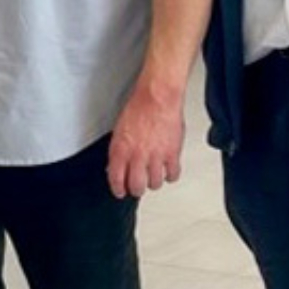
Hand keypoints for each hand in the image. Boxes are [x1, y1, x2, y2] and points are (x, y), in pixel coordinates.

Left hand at [106, 80, 184, 198]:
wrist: (157, 97)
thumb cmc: (139, 108)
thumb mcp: (119, 131)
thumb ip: (118, 151)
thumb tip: (116, 166)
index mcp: (121, 150)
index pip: (116, 180)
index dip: (119, 189)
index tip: (121, 192)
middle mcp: (137, 156)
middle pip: (137, 187)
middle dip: (136, 189)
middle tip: (138, 186)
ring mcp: (156, 156)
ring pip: (155, 184)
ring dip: (154, 182)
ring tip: (154, 175)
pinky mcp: (172, 154)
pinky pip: (172, 175)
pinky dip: (170, 175)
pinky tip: (168, 170)